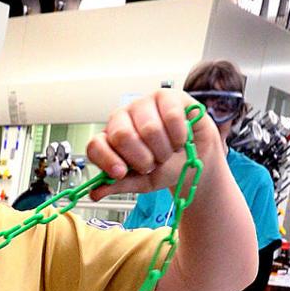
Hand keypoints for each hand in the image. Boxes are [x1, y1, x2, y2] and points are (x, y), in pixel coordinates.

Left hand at [85, 90, 218, 198]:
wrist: (194, 158)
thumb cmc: (164, 167)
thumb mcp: (141, 182)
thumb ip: (119, 185)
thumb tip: (95, 194)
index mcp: (110, 140)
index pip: (96, 145)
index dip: (107, 160)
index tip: (121, 173)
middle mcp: (123, 118)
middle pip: (123, 136)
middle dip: (142, 159)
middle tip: (152, 163)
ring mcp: (143, 104)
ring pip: (150, 129)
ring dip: (163, 150)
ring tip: (167, 152)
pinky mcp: (166, 96)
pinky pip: (171, 117)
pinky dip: (179, 136)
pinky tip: (180, 139)